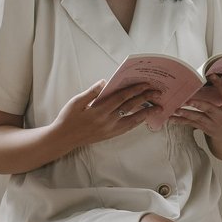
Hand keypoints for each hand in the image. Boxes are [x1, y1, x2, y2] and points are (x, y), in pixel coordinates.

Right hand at [48, 78, 162, 154]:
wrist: (63, 138)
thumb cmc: (68, 118)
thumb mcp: (76, 102)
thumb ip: (92, 92)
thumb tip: (104, 82)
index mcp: (99, 111)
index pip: (121, 98)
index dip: (135, 90)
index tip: (146, 84)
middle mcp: (107, 121)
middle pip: (130, 107)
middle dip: (145, 99)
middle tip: (158, 93)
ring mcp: (110, 130)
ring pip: (133, 120)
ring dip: (146, 113)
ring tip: (158, 108)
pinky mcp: (110, 135)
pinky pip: (127, 128)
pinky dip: (137, 122)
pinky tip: (143, 118)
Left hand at [168, 76, 221, 150]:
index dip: (220, 85)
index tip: (212, 76)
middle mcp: (221, 117)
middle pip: (209, 109)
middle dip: (198, 105)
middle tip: (188, 100)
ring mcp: (212, 124)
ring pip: (198, 118)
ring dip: (186, 114)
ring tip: (176, 110)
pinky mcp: (204, 128)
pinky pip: (191, 124)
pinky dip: (181, 122)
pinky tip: (171, 119)